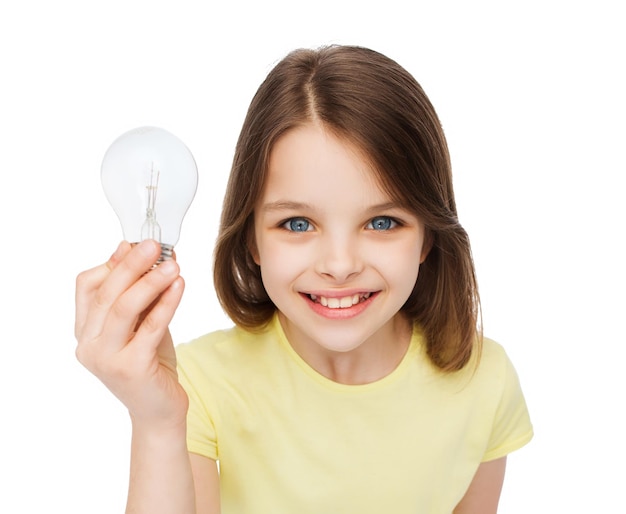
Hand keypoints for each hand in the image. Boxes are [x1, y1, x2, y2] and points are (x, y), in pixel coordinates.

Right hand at [75, 240, 188, 430]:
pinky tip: (180, 285)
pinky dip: (167, 302)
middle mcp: (88, 345)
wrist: (159, 411)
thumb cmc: (150, 364)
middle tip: (155, 245)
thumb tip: (137, 252)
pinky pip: (151, 327)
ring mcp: (106, 359)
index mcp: (84, 331)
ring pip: (124, 308)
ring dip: (150, 281)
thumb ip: (137, 294)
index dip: (112, 262)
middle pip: (107, 293)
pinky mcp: (131, 368)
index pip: (86, 286)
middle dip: (133, 264)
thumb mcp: (140, 324)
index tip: (136, 244)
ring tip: (172, 263)